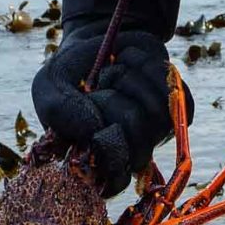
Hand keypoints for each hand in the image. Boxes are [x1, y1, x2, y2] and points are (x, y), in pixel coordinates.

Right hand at [31, 20, 193, 196]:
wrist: (97, 42)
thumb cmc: (70, 73)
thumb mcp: (48, 87)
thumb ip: (59, 111)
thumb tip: (94, 130)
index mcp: (96, 161)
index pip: (115, 182)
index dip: (109, 151)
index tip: (92, 122)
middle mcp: (129, 153)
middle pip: (138, 144)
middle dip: (112, 103)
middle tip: (96, 88)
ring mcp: (155, 132)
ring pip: (158, 115)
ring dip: (130, 80)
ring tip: (111, 72)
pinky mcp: (176, 107)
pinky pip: (176, 93)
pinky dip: (149, 67)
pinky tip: (130, 63)